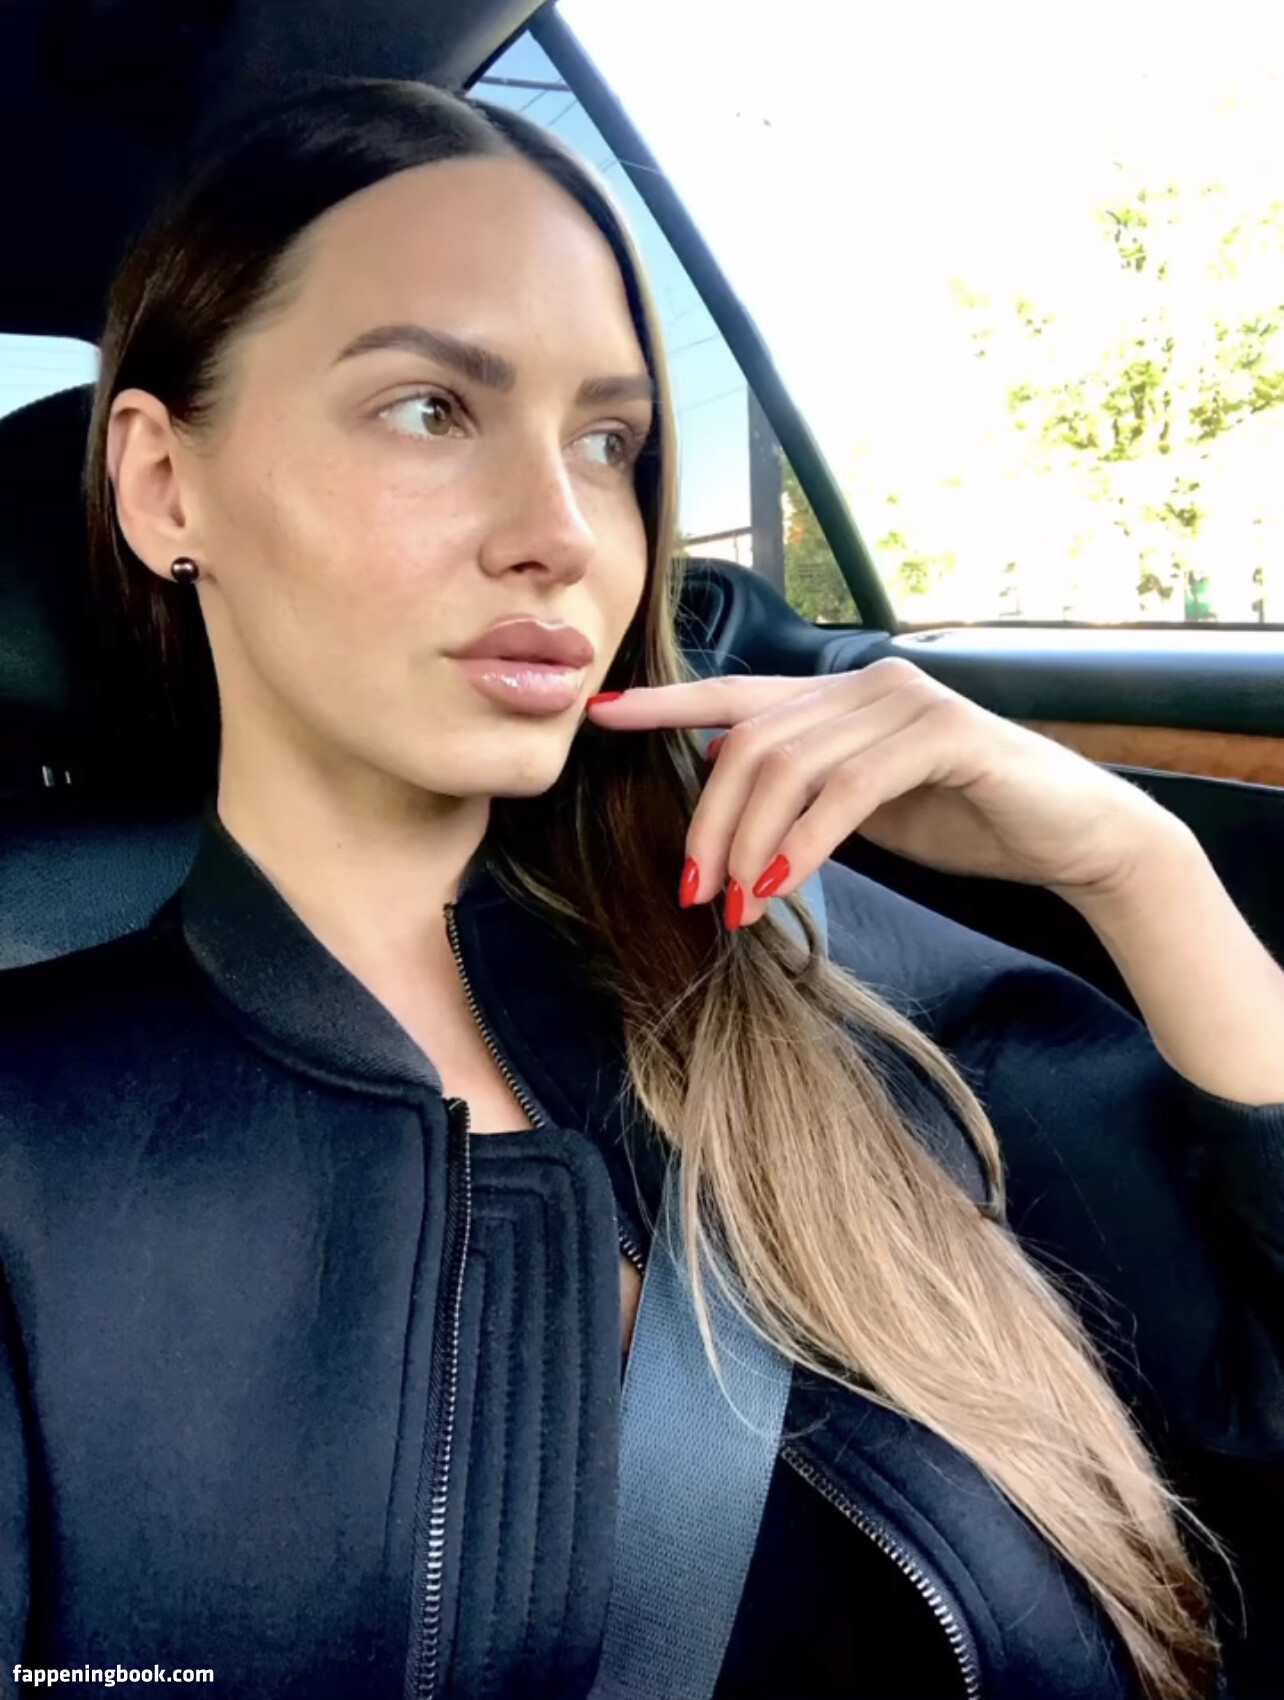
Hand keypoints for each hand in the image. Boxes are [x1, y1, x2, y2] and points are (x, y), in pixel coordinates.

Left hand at [586, 659, 1184, 928]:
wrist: (1072, 835)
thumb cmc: (966, 821)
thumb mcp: (865, 806)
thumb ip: (804, 791)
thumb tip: (729, 805)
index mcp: (840, 695)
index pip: (737, 692)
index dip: (666, 703)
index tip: (602, 714)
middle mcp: (865, 682)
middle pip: (748, 742)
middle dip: (708, 821)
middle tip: (692, 890)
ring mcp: (905, 700)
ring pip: (787, 766)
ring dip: (747, 843)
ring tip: (732, 905)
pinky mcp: (942, 734)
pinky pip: (845, 790)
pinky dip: (802, 845)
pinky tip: (780, 888)